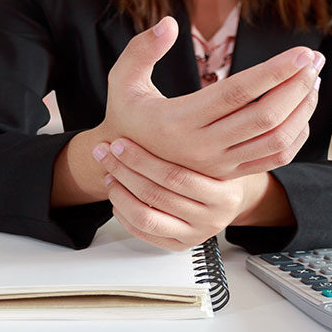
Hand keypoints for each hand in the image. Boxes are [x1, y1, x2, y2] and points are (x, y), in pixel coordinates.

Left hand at [93, 137, 271, 250]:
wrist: (227, 191)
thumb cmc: (213, 161)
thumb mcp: (215, 142)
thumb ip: (197, 124)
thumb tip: (160, 85)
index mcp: (226, 191)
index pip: (176, 176)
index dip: (141, 159)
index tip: (119, 142)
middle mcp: (214, 218)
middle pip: (157, 195)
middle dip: (124, 171)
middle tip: (104, 152)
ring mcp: (197, 234)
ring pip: (146, 216)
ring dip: (120, 193)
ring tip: (109, 173)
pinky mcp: (180, 245)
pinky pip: (143, 232)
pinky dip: (124, 213)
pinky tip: (117, 194)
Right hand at [95, 16, 323, 179]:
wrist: (129, 166)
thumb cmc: (127, 116)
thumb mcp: (122, 80)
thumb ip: (141, 49)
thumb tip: (170, 23)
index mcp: (178, 122)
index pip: (238, 93)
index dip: (275, 72)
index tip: (302, 53)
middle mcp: (202, 148)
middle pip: (265, 118)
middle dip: (297, 86)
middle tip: (315, 59)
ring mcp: (219, 165)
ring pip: (276, 140)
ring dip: (302, 110)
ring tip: (313, 81)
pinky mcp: (230, 174)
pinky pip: (274, 159)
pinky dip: (296, 135)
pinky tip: (302, 110)